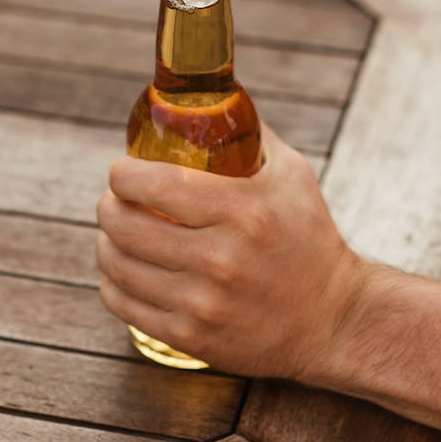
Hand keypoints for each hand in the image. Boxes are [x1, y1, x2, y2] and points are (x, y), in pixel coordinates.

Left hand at [97, 126, 363, 381]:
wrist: (334, 320)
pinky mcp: (192, 337)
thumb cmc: (310, 238)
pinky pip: (126, 306)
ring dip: (106, 243)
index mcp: (242, 211)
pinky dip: (113, 284)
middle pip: (126, 224)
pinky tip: (122, 271)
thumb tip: (208, 103)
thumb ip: (249, 135)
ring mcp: (203, 302)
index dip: (123, 174)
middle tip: (115, 199)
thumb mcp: (291, 174)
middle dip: (109, 206)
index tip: (121, 169)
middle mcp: (219, 258)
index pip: (155, 184)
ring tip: (114, 232)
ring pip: (119, 265)